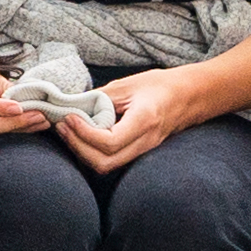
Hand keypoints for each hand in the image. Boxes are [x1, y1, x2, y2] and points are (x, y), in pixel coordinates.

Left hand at [56, 61, 199, 169]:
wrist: (188, 96)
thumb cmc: (159, 85)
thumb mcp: (127, 84)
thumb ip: (99, 97)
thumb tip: (70, 105)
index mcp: (144, 121)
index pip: (109, 142)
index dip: (83, 134)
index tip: (69, 117)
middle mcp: (145, 142)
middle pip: (105, 163)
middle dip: (78, 148)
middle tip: (62, 126)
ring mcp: (143, 150)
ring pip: (107, 166)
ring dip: (83, 152)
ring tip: (68, 131)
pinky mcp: (138, 152)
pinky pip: (112, 160)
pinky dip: (92, 152)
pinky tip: (81, 136)